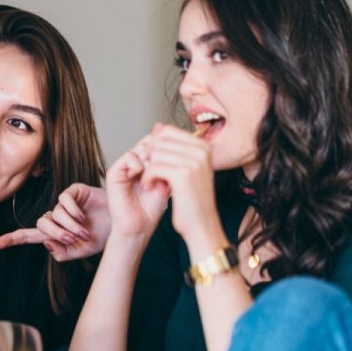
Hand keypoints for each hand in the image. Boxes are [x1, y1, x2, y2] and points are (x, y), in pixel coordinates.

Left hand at [0, 183, 108, 260]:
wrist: (122, 223)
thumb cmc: (103, 236)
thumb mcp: (81, 252)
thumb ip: (63, 253)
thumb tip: (46, 244)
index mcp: (56, 233)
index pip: (30, 236)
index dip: (13, 239)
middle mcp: (57, 217)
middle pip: (41, 224)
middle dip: (56, 233)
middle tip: (73, 239)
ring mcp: (65, 204)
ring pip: (53, 214)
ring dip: (68, 226)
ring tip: (84, 230)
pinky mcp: (74, 192)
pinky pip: (63, 201)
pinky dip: (71, 211)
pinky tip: (83, 215)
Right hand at [103, 130, 169, 240]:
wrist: (138, 228)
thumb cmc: (151, 211)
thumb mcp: (166, 183)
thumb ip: (168, 165)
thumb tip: (178, 145)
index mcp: (145, 165)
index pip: (157, 145)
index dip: (167, 148)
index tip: (176, 159)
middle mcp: (133, 164)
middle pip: (149, 143)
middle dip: (160, 153)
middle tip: (165, 166)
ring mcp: (123, 167)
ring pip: (140, 148)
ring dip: (151, 159)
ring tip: (155, 175)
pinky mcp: (114, 172)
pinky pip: (128, 157)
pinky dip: (139, 164)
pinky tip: (144, 178)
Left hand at [141, 123, 219, 241]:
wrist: (202, 225)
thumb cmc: (193, 199)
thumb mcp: (188, 168)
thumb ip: (174, 147)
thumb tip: (156, 125)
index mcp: (203, 146)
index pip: (168, 131)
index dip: (155, 145)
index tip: (153, 161)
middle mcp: (201, 151)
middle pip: (160, 141)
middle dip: (150, 155)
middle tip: (150, 172)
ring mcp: (193, 161)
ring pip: (155, 154)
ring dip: (147, 168)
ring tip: (150, 181)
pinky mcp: (183, 175)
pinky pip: (153, 167)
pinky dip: (147, 177)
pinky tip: (150, 186)